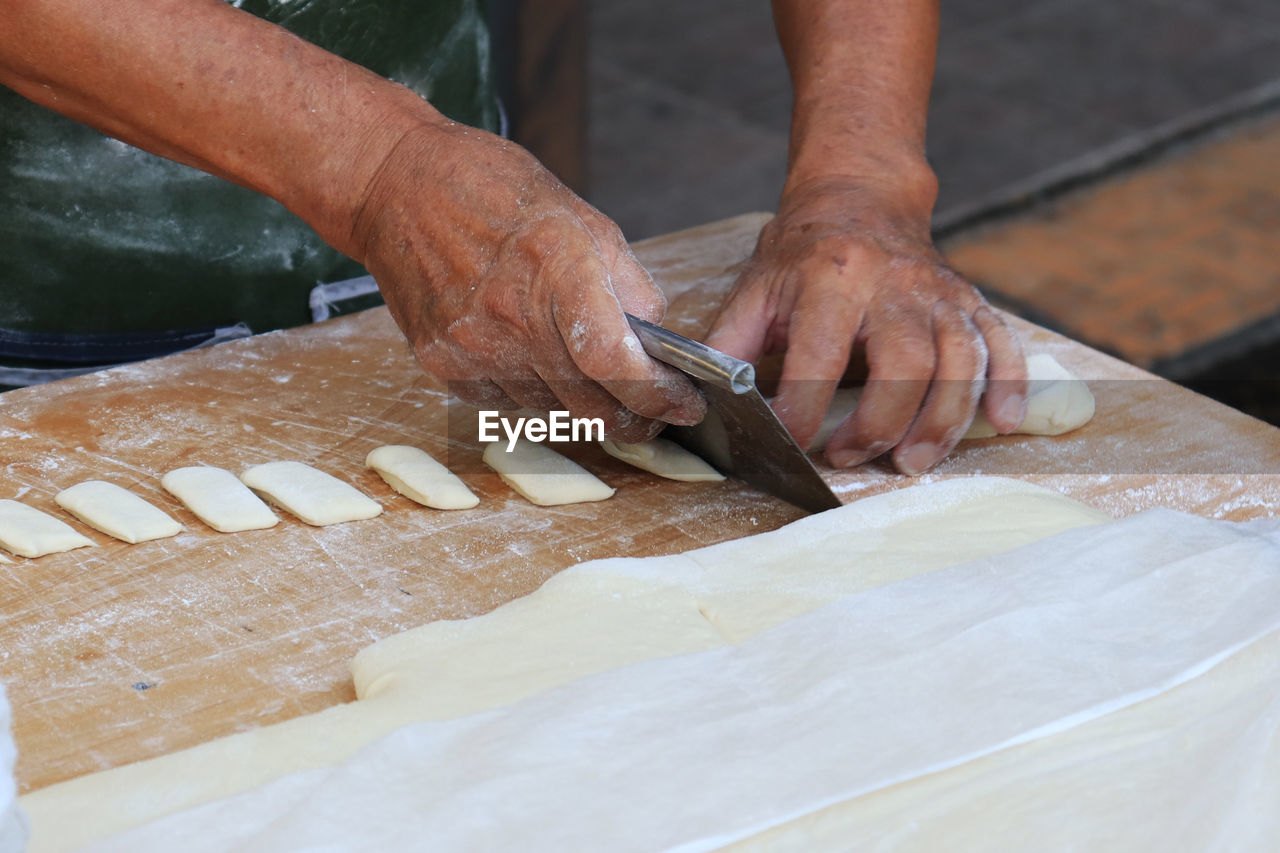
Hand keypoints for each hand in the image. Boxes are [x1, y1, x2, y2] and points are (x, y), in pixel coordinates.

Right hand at [349, 119, 704, 441]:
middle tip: (655, 410)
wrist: (396, 187)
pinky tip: (534, 359)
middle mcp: (511, 318)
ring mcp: (471, 348)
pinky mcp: (442, 365)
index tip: (684, 404)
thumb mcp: (582, 217)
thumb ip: (628, 284)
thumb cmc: (493, 190)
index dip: (658, 396)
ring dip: (583, 406)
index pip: (616, 362)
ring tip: (592, 376)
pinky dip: (534, 394)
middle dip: (634, 417)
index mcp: (556, 270)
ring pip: (551, 413)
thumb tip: (658, 342)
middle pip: (590, 406)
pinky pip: (507, 403)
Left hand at [705, 176, 1026, 473]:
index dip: (803, 407)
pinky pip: (1003, 343)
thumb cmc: (801, 255)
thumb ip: (730, 346)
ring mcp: (938, 291)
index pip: (820, 353)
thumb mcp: (755, 290)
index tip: (790, 444)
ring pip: (959, 360)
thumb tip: (702, 402)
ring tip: (915, 463)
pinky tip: (1003, 424)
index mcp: (831, 276)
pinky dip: (1010, 385)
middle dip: (881, 421)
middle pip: (905, 361)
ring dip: (942, 419)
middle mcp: (893, 282)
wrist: (858, 197)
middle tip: (851, 457)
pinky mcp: (969, 300)